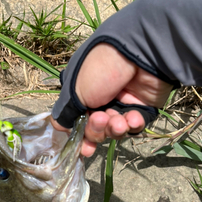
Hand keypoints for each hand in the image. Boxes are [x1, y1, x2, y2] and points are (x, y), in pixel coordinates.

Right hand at [51, 43, 172, 156]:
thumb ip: (65, 113)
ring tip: (118, 121)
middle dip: (97, 130)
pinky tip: (132, 118)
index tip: (84, 148)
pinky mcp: (143, 107)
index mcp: (83, 92)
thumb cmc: (101, 68)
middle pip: (96, 128)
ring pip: (115, 130)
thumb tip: (58, 128)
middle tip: (100, 120)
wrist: (139, 53)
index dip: (81, 136)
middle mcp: (102, 98)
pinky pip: (135, 126)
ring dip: (114, 129)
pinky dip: (132, 125)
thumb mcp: (74, 89)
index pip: (79, 120)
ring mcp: (123, 103)